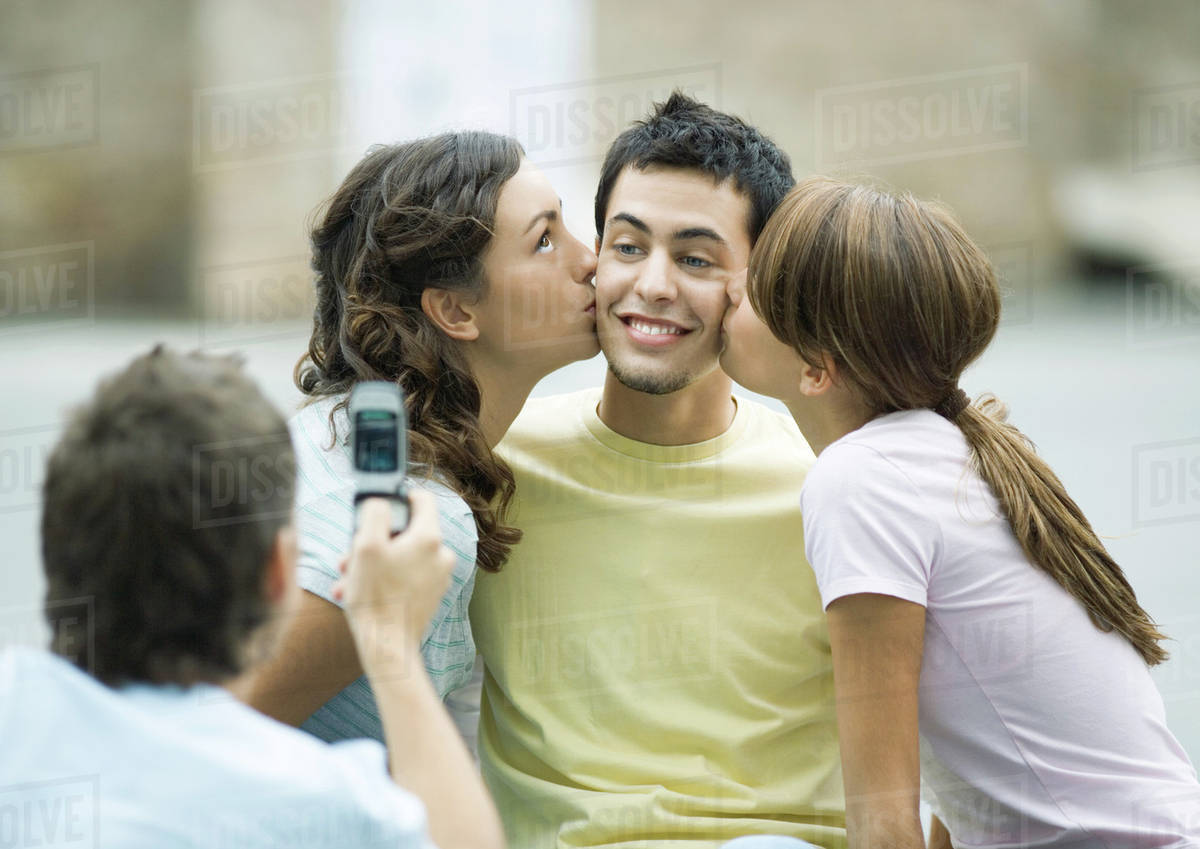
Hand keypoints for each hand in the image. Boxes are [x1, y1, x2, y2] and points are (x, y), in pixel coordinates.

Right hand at [334, 489, 454, 657]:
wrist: (387, 646)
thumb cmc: (375, 596)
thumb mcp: (365, 546)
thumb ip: (375, 513)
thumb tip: (382, 501)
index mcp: (430, 538)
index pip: (422, 499)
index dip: (399, 497)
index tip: (380, 506)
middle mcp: (441, 555)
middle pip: (406, 532)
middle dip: (374, 542)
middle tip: (350, 557)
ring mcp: (438, 576)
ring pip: (401, 557)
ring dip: (373, 564)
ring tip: (348, 581)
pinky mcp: (431, 594)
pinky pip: (405, 576)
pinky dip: (384, 580)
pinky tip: (360, 593)